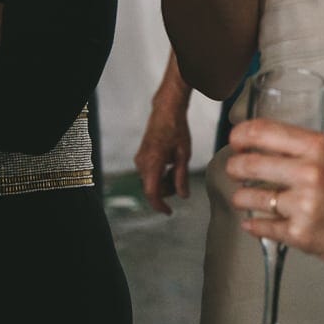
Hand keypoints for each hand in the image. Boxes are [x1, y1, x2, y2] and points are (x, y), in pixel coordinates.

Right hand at [134, 78, 192, 214]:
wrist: (166, 110)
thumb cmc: (177, 129)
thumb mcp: (184, 154)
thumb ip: (182, 177)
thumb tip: (183, 196)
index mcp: (152, 162)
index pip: (152, 192)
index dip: (160, 205)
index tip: (169, 212)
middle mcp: (142, 162)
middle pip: (152, 188)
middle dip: (167, 190)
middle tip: (181, 180)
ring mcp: (139, 159)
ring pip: (150, 181)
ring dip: (164, 181)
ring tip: (177, 167)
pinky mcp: (141, 156)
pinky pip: (149, 173)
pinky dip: (160, 174)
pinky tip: (170, 164)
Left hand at [224, 119, 323, 280]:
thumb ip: (302, 152)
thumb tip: (261, 149)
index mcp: (318, 147)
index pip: (262, 131)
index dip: (240, 135)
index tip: (235, 141)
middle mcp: (309, 172)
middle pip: (248, 163)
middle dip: (234, 168)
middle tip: (234, 170)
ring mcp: (304, 204)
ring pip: (249, 197)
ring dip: (242, 198)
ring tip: (247, 198)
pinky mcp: (301, 235)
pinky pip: (262, 226)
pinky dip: (254, 224)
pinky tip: (255, 222)